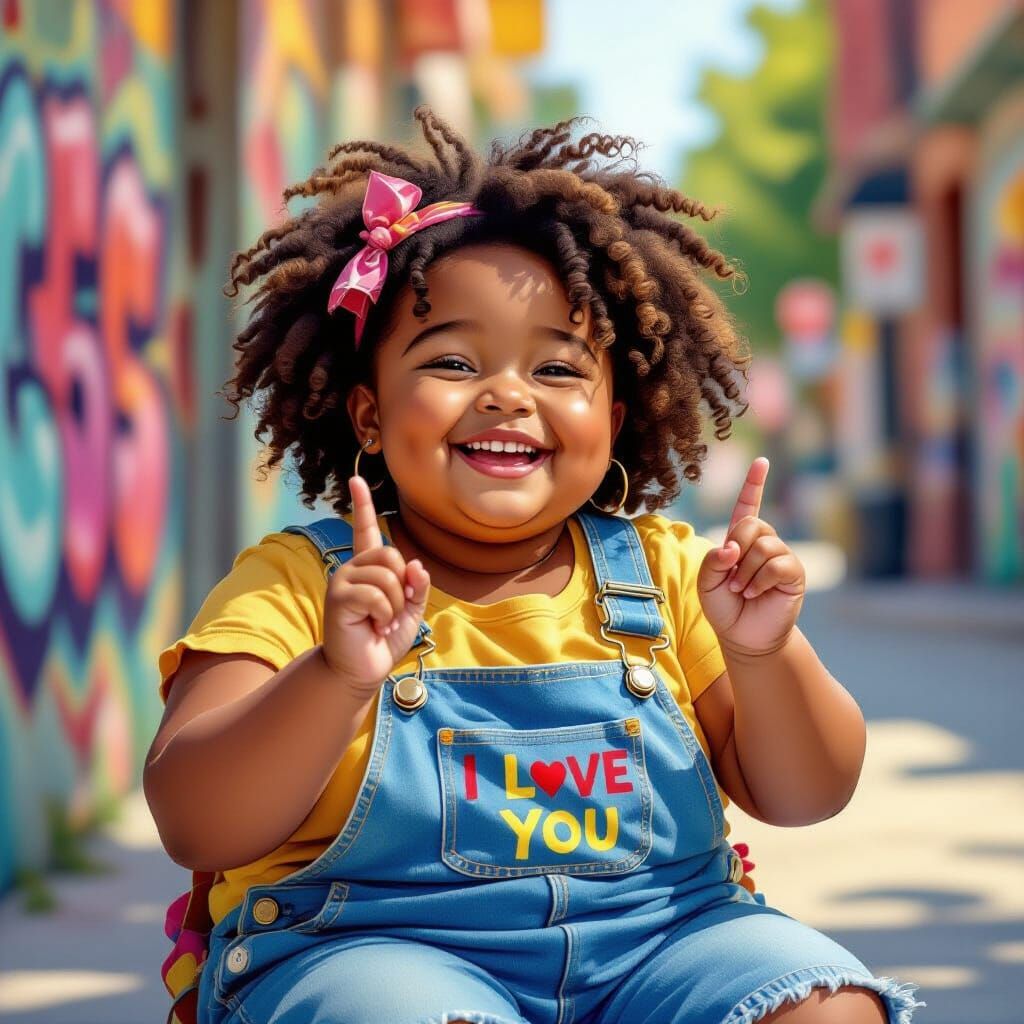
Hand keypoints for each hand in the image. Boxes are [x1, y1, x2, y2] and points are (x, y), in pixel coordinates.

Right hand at [321, 475, 430, 697]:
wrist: (362, 670)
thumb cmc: (383, 639)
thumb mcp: (411, 612)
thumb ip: (417, 588)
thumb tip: (415, 566)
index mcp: (369, 569)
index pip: (366, 530)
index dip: (363, 505)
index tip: (356, 479)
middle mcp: (352, 569)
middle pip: (391, 555)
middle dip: (402, 588)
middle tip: (392, 613)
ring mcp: (343, 581)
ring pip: (387, 576)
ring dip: (395, 605)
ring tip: (382, 622)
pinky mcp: (338, 597)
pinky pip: (376, 594)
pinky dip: (384, 614)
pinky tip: (374, 626)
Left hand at [696, 457, 804, 657]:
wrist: (744, 637)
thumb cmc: (724, 607)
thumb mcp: (706, 584)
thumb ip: (712, 562)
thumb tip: (731, 548)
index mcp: (740, 540)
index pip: (748, 506)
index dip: (754, 484)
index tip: (762, 462)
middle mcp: (763, 543)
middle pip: (751, 524)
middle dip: (735, 549)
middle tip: (730, 576)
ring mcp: (780, 557)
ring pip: (763, 546)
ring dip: (745, 572)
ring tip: (741, 590)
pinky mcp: (793, 573)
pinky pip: (776, 565)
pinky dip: (759, 580)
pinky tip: (755, 593)